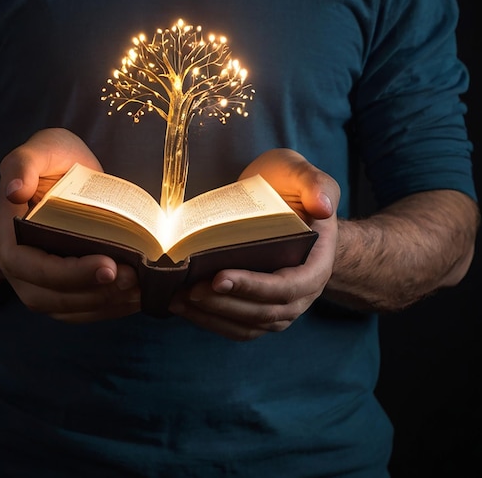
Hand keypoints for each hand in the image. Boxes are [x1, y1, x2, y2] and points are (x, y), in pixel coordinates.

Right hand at [0, 128, 140, 321]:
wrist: (58, 179)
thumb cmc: (48, 165)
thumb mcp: (37, 152)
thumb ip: (22, 165)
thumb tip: (14, 192)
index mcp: (10, 237)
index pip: (31, 267)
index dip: (69, 273)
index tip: (108, 265)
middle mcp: (22, 268)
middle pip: (53, 297)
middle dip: (95, 293)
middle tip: (133, 278)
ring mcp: (43, 283)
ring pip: (71, 309)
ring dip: (108, 304)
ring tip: (141, 288)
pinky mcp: (66, 289)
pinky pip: (84, 310)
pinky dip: (111, 307)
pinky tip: (137, 296)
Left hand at [168, 149, 339, 339]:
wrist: (286, 205)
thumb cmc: (291, 189)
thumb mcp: (302, 176)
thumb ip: (316, 186)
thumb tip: (322, 207)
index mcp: (316, 264)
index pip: (289, 286)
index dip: (254, 286)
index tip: (218, 277)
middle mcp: (302, 292)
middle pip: (264, 311)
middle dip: (223, 304)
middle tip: (188, 290)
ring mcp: (281, 305)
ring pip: (248, 324)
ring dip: (212, 317)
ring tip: (178, 300)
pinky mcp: (260, 308)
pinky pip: (238, 326)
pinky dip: (212, 321)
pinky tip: (185, 308)